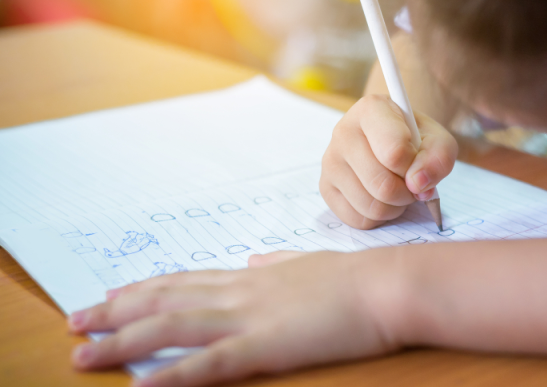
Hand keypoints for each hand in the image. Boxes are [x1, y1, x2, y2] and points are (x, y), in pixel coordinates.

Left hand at [68, 250, 404, 386]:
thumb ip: (277, 262)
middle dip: (114, 313)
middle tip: (75, 321)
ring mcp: (249, 317)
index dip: (142, 289)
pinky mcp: (266, 345)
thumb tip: (255, 259)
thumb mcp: (308, 263)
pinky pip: (209, 363)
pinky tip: (141, 386)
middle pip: (164, 301)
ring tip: (83, 355)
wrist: (386, 285)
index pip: (184, 281)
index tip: (111, 296)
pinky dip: (171, 375)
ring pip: (172, 328)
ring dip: (122, 342)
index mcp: (252, 276)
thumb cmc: (355, 278)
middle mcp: (240, 292)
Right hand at [321, 95, 457, 229]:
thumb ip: (439, 157)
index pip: (394, 152)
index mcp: (371, 110)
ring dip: (394, 206)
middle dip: (407, 193)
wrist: (392, 141)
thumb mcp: (438, 140)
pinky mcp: (326, 187)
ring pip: (371, 206)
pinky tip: (381, 198)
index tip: (417, 162)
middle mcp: (343, 131)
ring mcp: (331, 161)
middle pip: (382, 185)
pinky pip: (357, 219)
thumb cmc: (414, 139)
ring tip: (397, 189)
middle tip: (411, 183)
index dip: (414, 167)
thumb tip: (418, 184)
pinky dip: (378, 217)